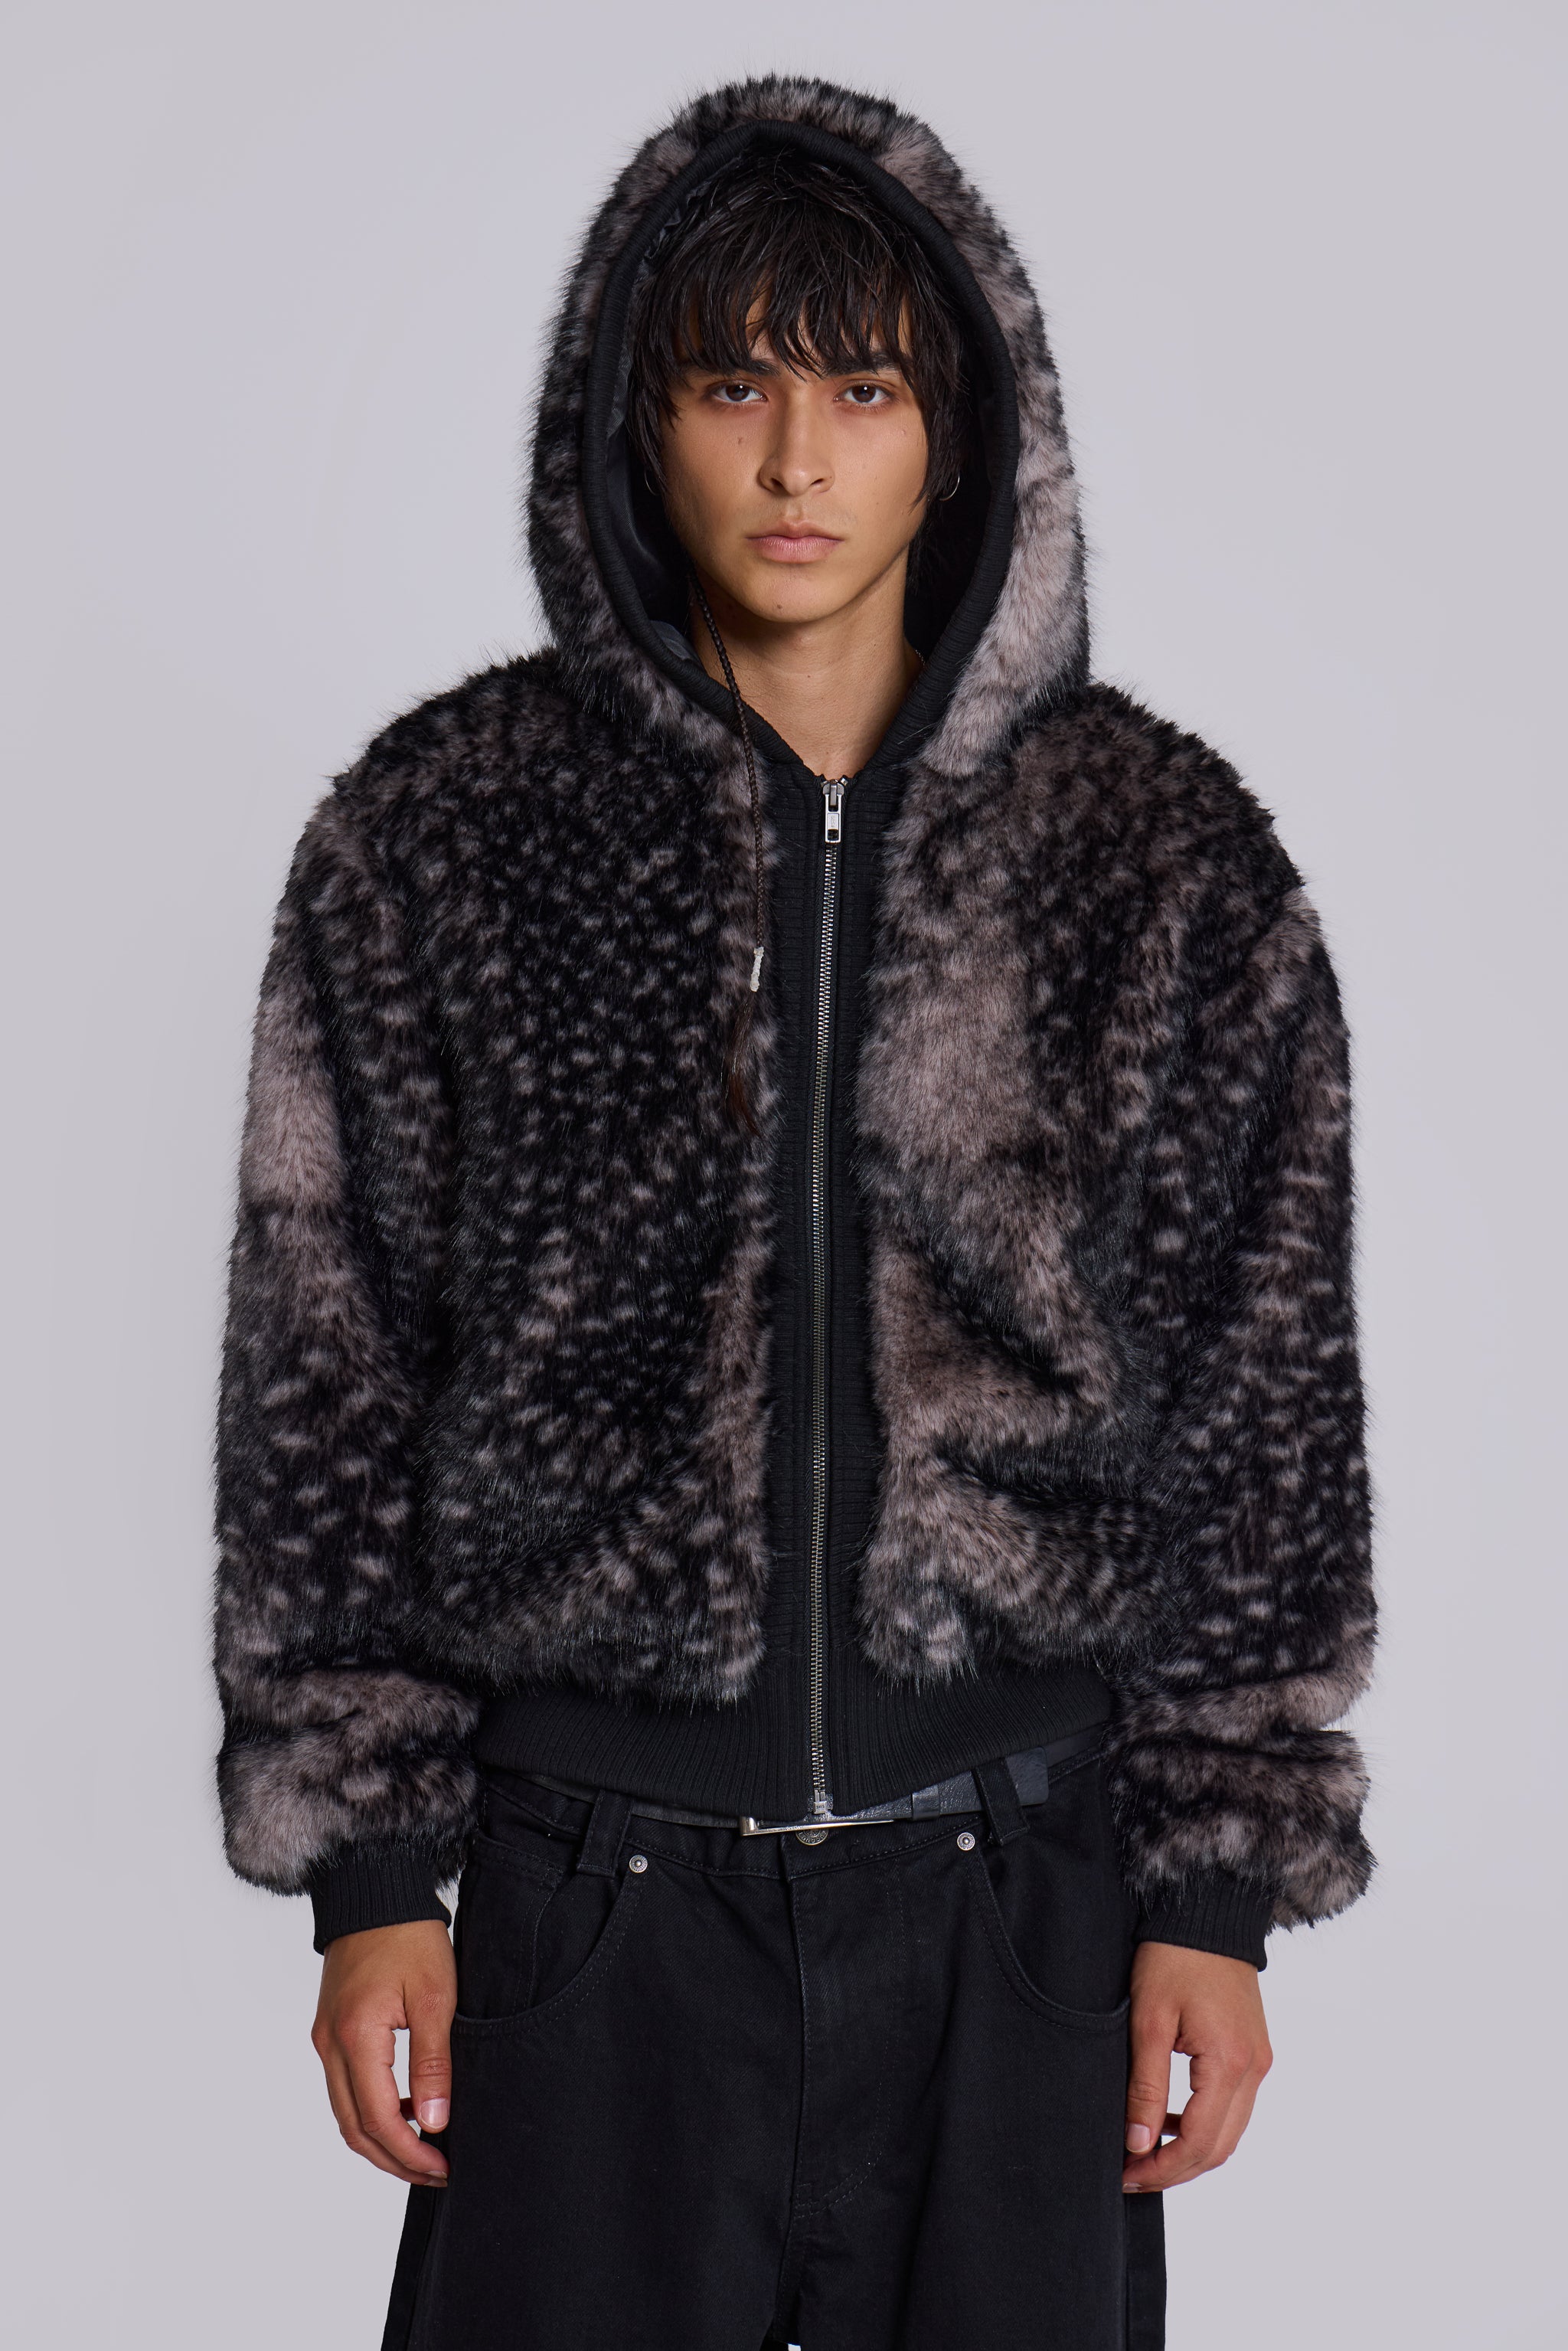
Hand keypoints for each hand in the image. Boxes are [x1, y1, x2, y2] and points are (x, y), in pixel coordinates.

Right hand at [311, 1920, 456, 2184]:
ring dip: (382, 2140)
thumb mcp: (434, 1997)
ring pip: (346, 2114)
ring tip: (425, 2150)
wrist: (376, 1893)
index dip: (411, 2153)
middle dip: (395, 2160)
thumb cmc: (409, 1937)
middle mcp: (330, 2045)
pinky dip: (371, 2111)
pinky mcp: (329, 2032)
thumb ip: (432, 2063)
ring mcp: (325, 2039)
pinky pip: (345, 2089)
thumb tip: (434, 2122)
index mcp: (356, 2037)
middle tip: (436, 2173)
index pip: (378, 2119)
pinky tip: (406, 2109)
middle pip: (355, 2129)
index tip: (444, 2167)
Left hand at [1122, 1941, 1271, 2192]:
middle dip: (1175, 2169)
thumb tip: (1139, 2143)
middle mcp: (1255, 2068)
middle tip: (1131, 2174)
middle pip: (1220, 2148)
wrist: (1207, 1912)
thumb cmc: (1173, 1957)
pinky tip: (1169, 2118)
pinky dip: (1204, 2124)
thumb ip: (1146, 2086)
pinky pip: (1233, 2106)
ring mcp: (1259, 2061)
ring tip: (1144, 2150)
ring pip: (1229, 2132)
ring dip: (1190, 2150)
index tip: (1126, 2174)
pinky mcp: (1254, 2052)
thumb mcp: (1149, 2020)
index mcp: (1231, 2062)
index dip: (1163, 2168)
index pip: (1201, 2143)